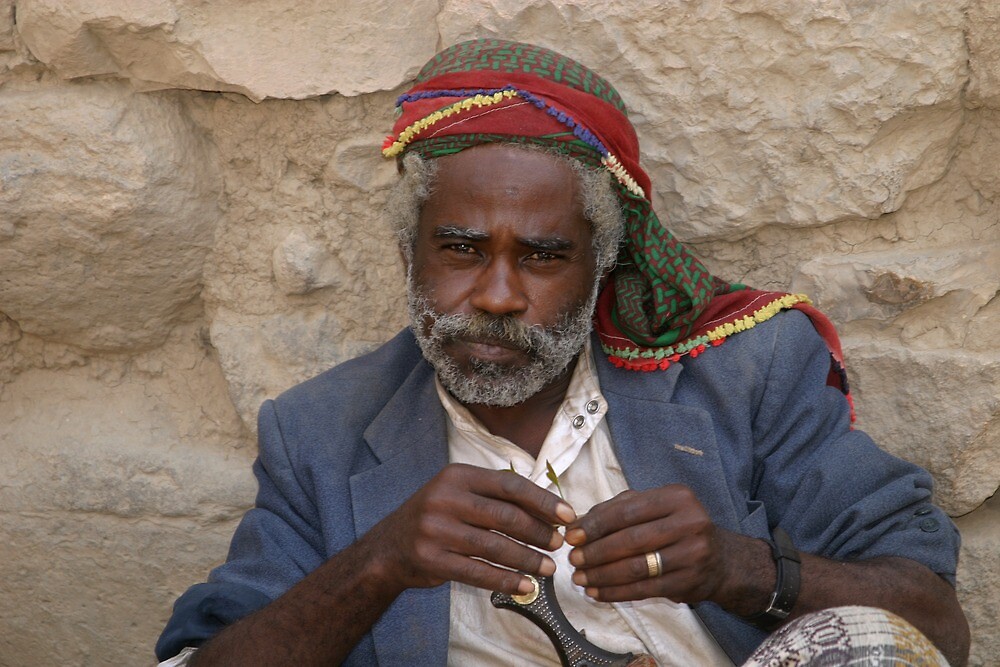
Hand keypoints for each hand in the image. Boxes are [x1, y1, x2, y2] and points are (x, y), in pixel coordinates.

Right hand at [363, 463, 576, 596]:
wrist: (389, 547)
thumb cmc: (436, 518)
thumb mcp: (458, 494)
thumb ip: (494, 496)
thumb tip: (547, 508)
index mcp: (457, 476)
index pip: (509, 485)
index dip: (542, 501)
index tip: (566, 515)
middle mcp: (445, 498)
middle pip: (504, 516)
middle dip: (538, 532)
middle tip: (558, 545)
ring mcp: (435, 529)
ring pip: (494, 546)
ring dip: (527, 559)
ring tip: (549, 568)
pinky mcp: (431, 559)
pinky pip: (478, 571)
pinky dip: (506, 580)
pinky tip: (526, 585)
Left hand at [565, 485, 740, 604]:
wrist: (721, 560)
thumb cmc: (677, 528)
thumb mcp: (655, 507)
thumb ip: (619, 509)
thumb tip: (577, 523)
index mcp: (677, 497)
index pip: (627, 510)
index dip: (595, 524)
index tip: (572, 535)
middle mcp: (689, 522)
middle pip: (631, 539)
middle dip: (596, 551)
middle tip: (573, 559)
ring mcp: (693, 553)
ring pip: (636, 567)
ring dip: (602, 575)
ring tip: (580, 578)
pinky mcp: (690, 581)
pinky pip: (645, 589)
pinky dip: (617, 592)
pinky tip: (598, 592)